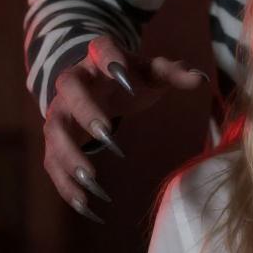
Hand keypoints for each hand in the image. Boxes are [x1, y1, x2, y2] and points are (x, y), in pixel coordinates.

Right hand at [42, 34, 209, 221]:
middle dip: (85, 110)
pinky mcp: (56, 140)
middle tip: (106, 133)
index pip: (101, 47)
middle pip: (68, 88)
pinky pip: (52, 162)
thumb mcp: (151, 72)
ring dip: (68, 154)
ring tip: (90, 178)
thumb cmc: (130, 78)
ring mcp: (60, 110)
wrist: (96, 86)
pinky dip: (65, 184)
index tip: (121, 72)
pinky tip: (85, 205)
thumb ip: (173, 73)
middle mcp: (73, 81)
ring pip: (54, 129)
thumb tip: (201, 79)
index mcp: (99, 56)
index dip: (109, 57)